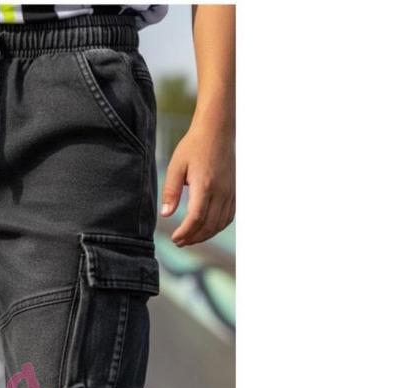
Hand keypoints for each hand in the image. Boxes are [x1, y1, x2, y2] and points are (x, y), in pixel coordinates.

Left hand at [161, 123, 234, 246]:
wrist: (218, 130)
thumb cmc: (193, 146)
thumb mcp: (176, 166)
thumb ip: (171, 191)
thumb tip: (166, 215)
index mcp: (205, 185)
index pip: (196, 218)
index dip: (185, 233)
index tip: (175, 239)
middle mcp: (221, 191)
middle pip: (209, 225)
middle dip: (193, 238)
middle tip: (179, 242)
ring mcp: (230, 192)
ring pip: (220, 224)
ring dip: (204, 235)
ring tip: (189, 239)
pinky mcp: (235, 191)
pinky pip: (228, 216)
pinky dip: (217, 227)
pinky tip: (205, 229)